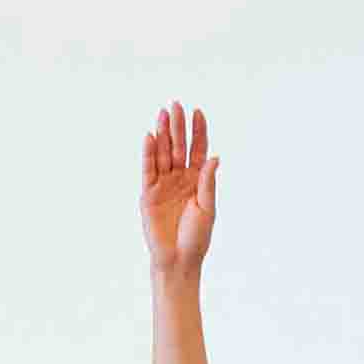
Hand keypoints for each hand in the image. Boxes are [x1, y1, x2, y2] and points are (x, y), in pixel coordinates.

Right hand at [141, 103, 218, 276]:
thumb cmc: (197, 237)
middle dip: (177, 126)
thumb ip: (208, 182)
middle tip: (176, 104)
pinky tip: (149, 136)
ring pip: (162, 153)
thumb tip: (215, 157)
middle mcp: (179, 179)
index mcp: (197, 181)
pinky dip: (148, 153)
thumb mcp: (208, 208)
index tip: (198, 112)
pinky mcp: (148, 194)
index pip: (197, 150)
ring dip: (162, 134)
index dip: (198, 132)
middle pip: (177, 147)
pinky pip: (148, 169)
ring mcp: (163, 184)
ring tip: (163, 113)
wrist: (179, 259)